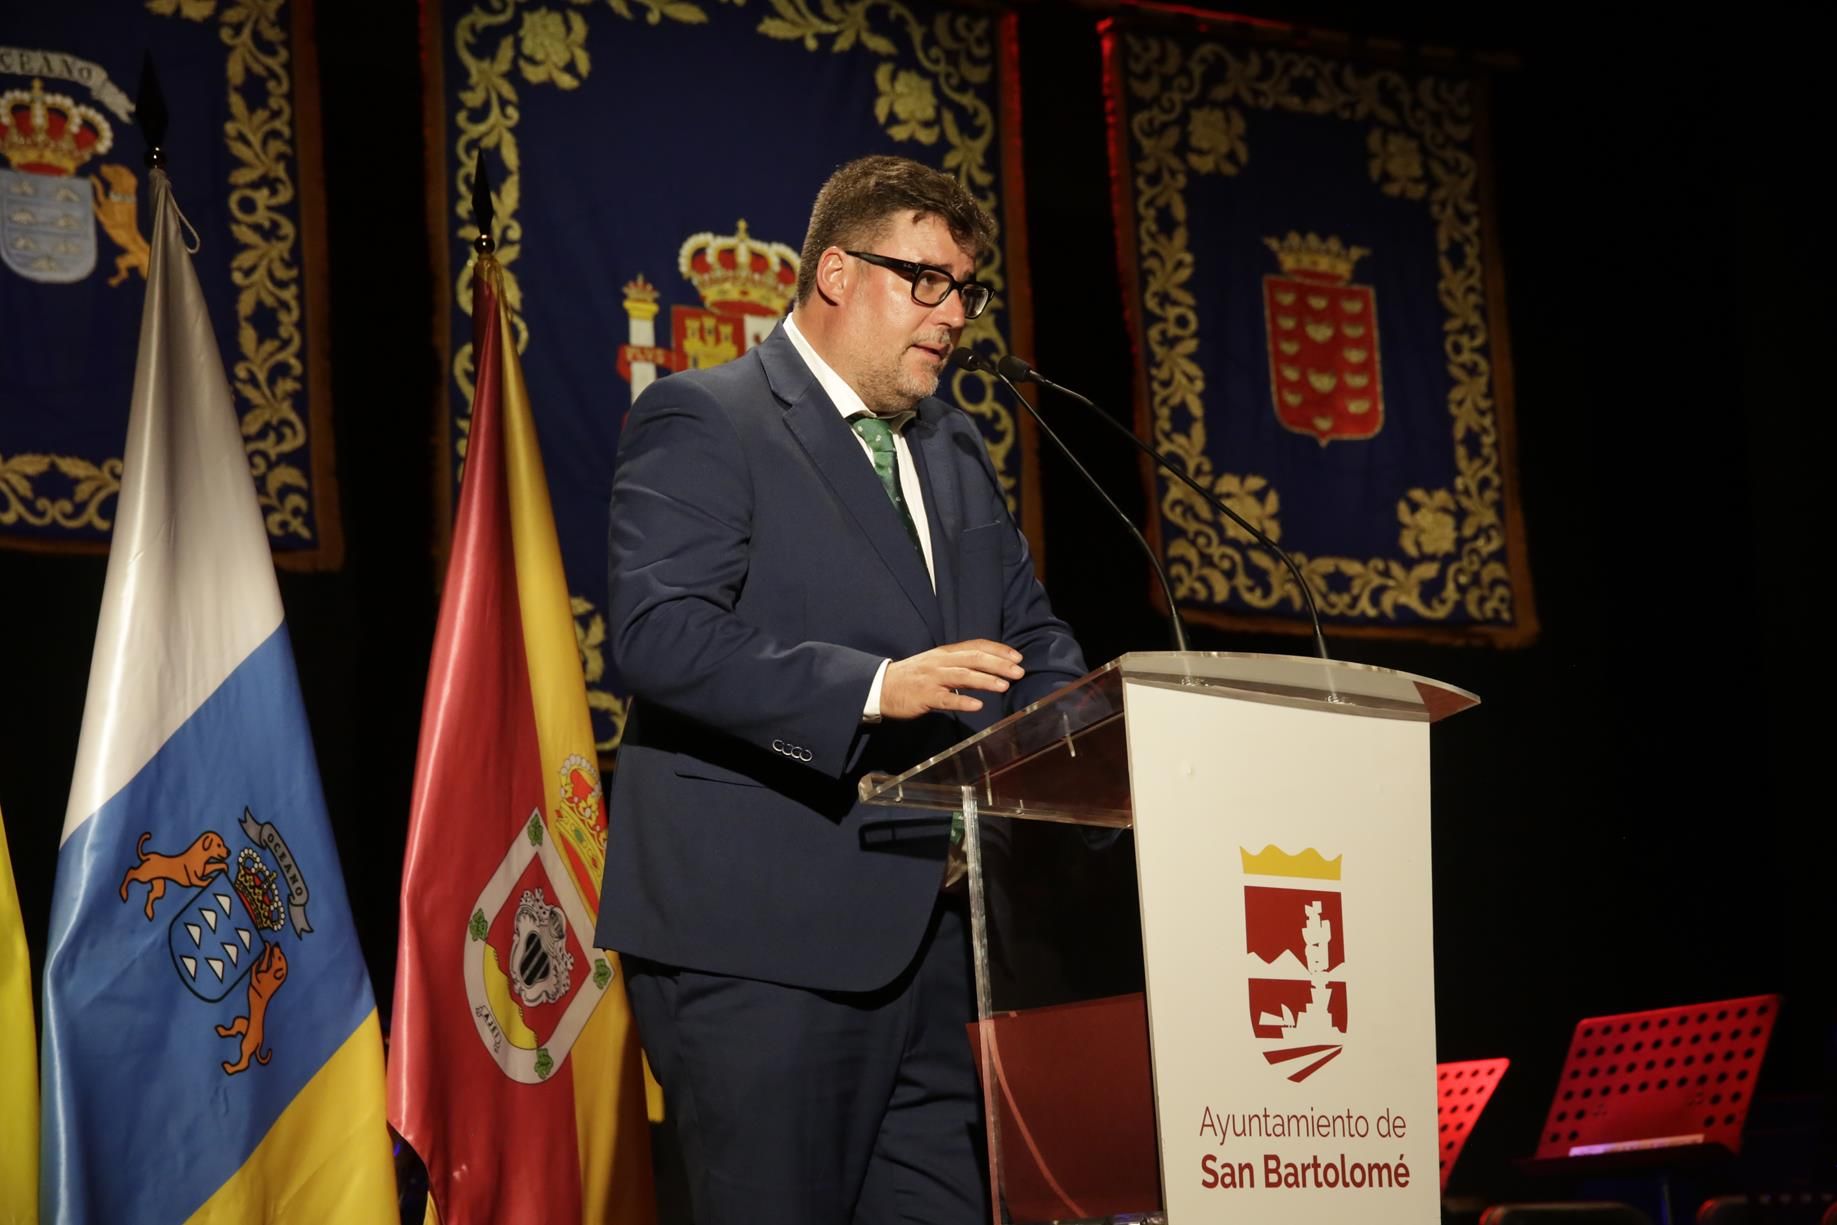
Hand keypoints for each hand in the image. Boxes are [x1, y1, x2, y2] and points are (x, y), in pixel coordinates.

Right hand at [880, 639, 1024, 719]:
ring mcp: (932, 679)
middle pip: (973, 658)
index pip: (976, 646)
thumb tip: (988, 667)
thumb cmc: (913, 676)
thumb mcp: (936, 663)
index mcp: (945, 653)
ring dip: (985, 680)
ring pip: (962, 676)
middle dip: (998, 664)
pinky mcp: (924, 697)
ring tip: (1004, 686)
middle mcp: (940, 662)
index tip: (1017, 657)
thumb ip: (960, 664)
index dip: (998, 650)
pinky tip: (977, 705)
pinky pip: (945, 699)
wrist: (880, 686)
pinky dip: (962, 701)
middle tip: (1019, 671)